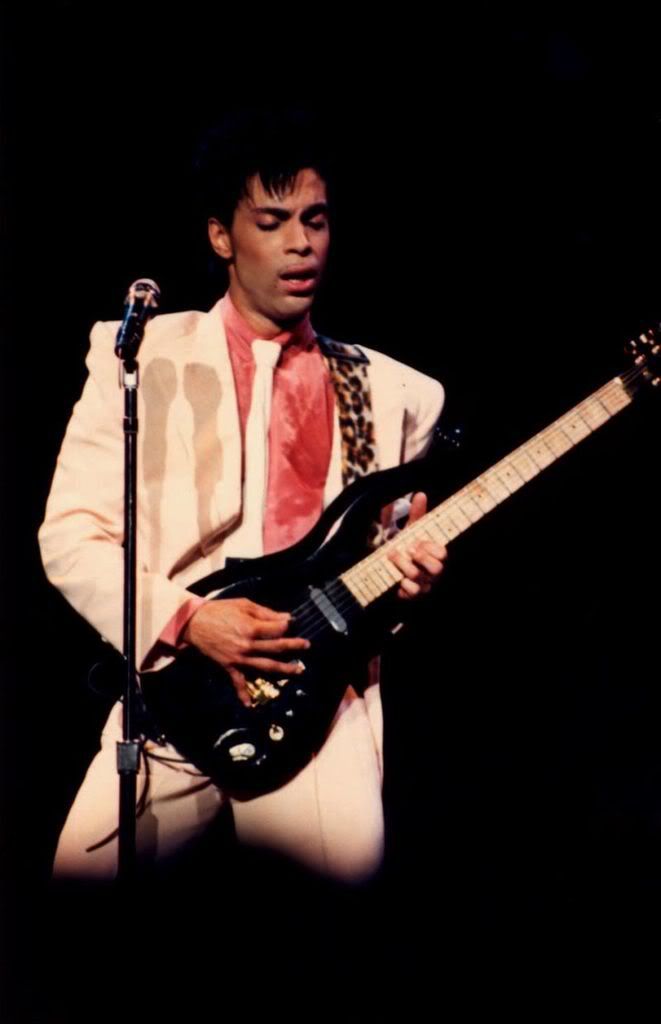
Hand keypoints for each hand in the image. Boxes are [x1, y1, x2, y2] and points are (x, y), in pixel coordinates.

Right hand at [183, 598, 309, 706]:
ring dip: (283, 669)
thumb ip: (266, 613)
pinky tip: (249, 705)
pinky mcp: (229, 666)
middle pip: (276, 648)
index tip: (294, 623)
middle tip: (306, 645)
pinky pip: (237, 682)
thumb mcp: (244, 605)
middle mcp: (248, 646)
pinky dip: (242, 694)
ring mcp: (239, 658)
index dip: (288, 625)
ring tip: (297, 670)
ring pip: (265, 666)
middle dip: (293, 646)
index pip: (278, 630)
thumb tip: (286, 618)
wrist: (194, 622)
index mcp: (251, 628)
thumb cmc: (220, 610)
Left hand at [387, 492, 446, 599]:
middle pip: (437, 568)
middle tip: (406, 549)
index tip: (416, 541)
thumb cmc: (407, 548)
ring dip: (403, 565)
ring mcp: (425, 584)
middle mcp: (434, 572)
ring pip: (418, 577)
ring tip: (392, 556)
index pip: (442, 554)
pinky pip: (411, 592)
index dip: (429, 548)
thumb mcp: (412, 531)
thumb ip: (417, 514)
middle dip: (420, 557)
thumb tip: (420, 494)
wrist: (393, 568)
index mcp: (437, 556)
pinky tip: (396, 578)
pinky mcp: (413, 595)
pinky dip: (402, 585)